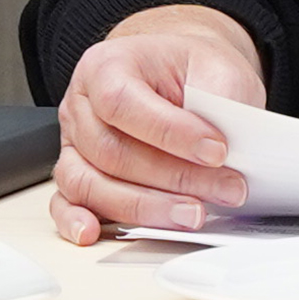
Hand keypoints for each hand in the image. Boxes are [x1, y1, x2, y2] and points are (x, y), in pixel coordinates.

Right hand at [51, 6, 262, 244]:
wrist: (177, 75)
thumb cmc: (190, 71)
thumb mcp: (217, 68)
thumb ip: (220, 102)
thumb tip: (232, 149)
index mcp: (106, 66)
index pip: (120, 102)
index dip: (168, 132)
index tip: (216, 151)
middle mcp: (81, 105)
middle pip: (110, 152)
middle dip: (173, 179)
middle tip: (226, 189)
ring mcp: (75, 143)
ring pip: (90, 183)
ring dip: (144, 208)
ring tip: (192, 215)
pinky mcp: (77, 174)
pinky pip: (67, 201)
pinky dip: (77, 220)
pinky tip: (93, 233)